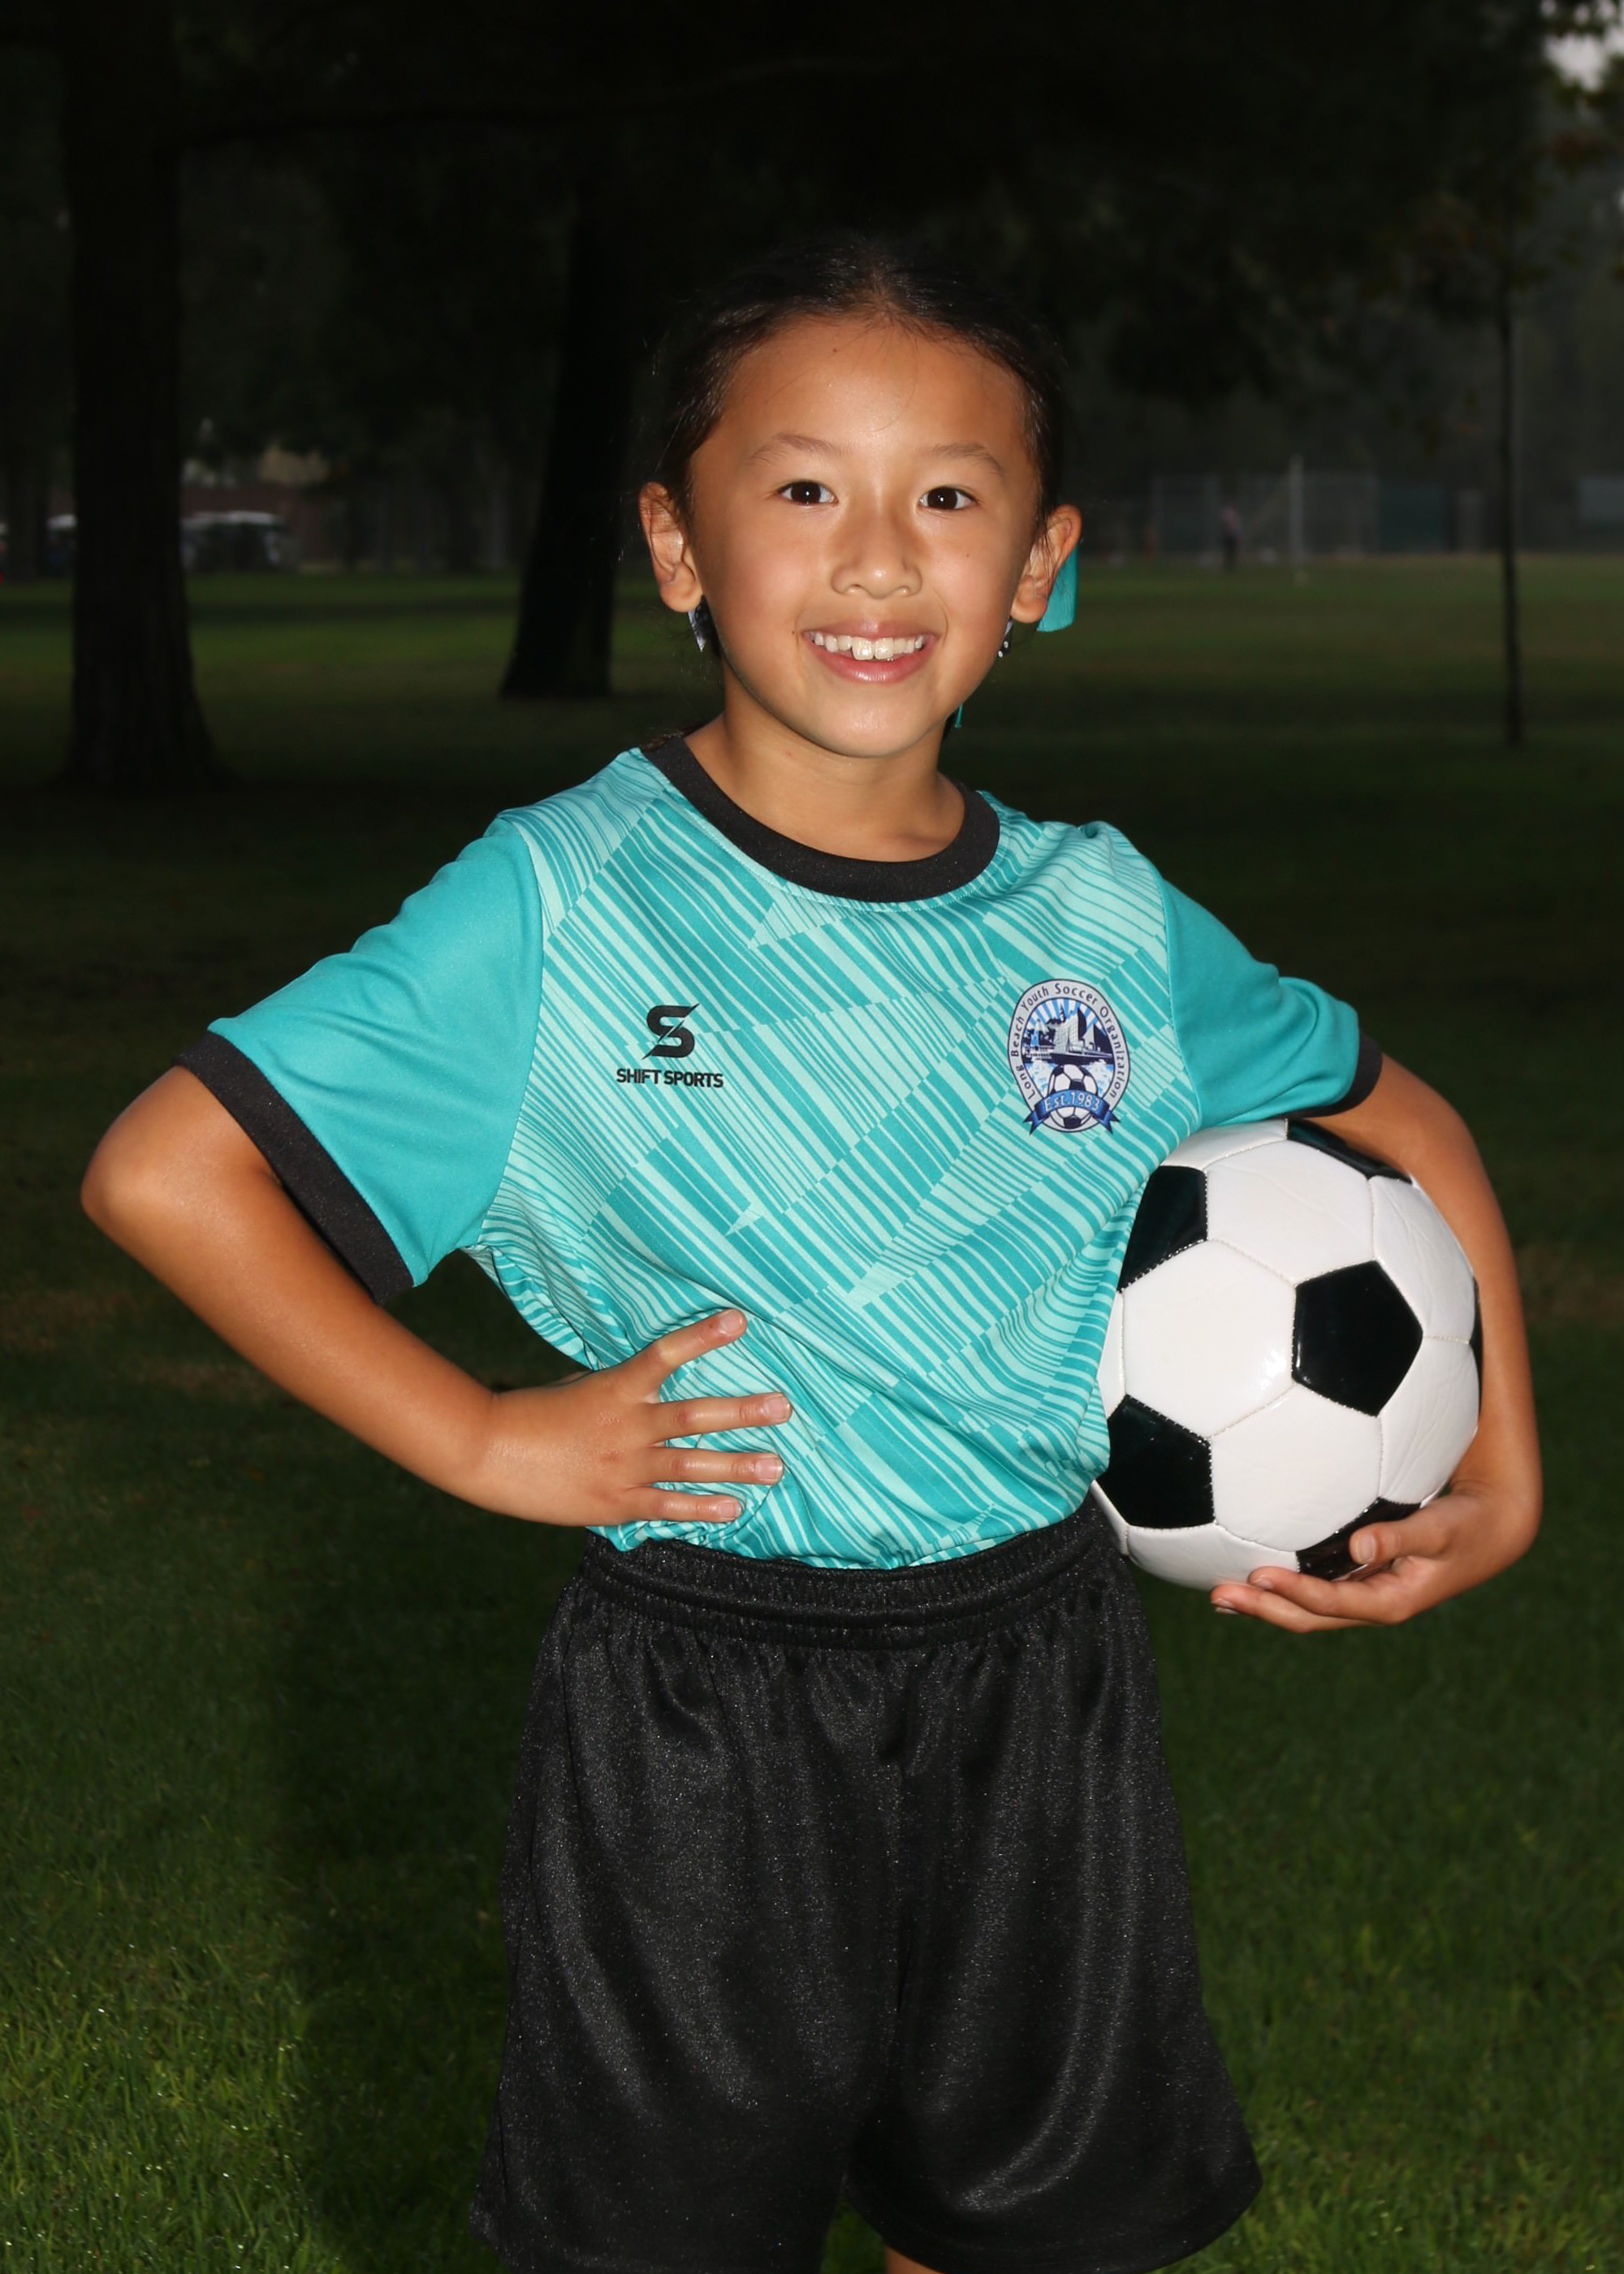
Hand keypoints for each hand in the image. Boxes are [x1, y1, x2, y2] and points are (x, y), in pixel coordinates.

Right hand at [459, 1307, 791, 1528]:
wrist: (489, 1453)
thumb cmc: (533, 1412)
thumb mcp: (579, 1386)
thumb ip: (619, 1388)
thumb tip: (649, 1383)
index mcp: (616, 1388)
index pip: (665, 1354)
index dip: (703, 1336)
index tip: (739, 1320)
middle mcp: (627, 1426)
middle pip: (694, 1416)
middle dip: (742, 1412)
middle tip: (782, 1407)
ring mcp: (623, 1467)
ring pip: (689, 1465)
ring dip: (736, 1466)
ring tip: (776, 1467)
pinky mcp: (614, 1502)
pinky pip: (666, 1506)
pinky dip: (700, 1508)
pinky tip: (733, 1509)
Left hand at [1209, 1479, 1538, 1632]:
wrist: (1491, 1531)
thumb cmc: (1467, 1525)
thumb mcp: (1440, 1529)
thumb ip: (1400, 1537)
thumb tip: (1358, 1546)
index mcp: (1391, 1601)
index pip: (1332, 1602)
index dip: (1294, 1593)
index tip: (1257, 1576)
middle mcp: (1372, 1603)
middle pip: (1308, 1616)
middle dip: (1263, 1608)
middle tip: (1217, 1595)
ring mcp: (1365, 1594)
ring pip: (1307, 1607)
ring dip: (1264, 1602)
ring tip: (1219, 1593)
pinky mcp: (1361, 1579)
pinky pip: (1315, 1587)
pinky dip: (1283, 1585)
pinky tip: (1251, 1571)